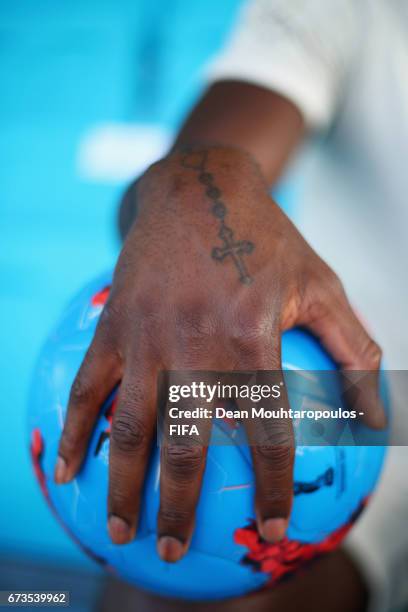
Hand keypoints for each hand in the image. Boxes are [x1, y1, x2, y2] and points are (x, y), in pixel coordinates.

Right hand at [55, 146, 384, 560]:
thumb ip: (354, 352)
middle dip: (179, 507)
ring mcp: (146, 337)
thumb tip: (375, 418)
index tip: (273, 531)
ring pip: (130, 425)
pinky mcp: (113, 325)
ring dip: (123, 484)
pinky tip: (69, 465)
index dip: (272, 488)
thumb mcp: (321, 286)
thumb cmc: (265, 241)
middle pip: (185, 444)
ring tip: (120, 530)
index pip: (267, 433)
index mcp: (250, 339)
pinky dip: (74, 429)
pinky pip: (86, 386)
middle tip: (175, 554)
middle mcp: (194, 345)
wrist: (198, 191)